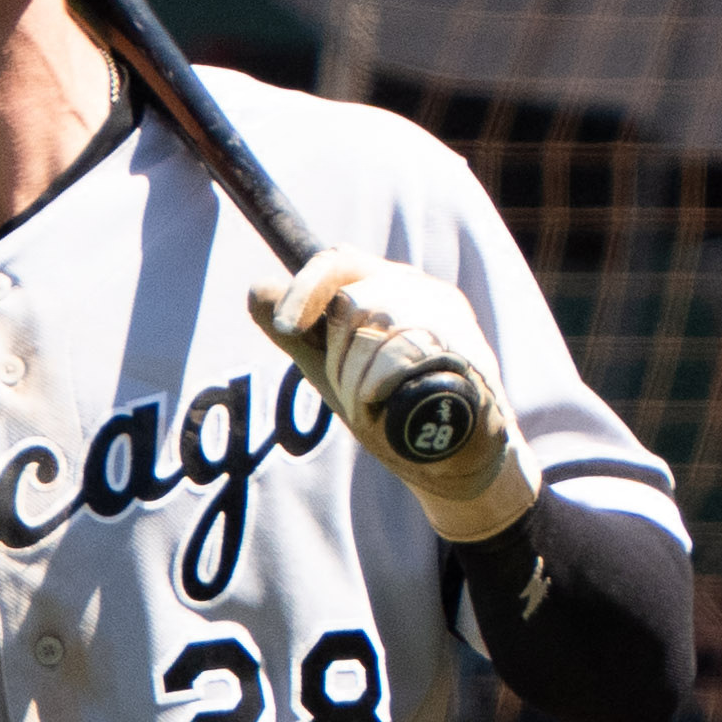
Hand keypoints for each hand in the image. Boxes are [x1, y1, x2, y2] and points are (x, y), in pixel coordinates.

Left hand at [247, 253, 532, 542]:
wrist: (455, 460)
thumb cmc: (395, 410)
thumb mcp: (336, 369)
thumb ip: (299, 333)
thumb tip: (255, 288)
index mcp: (392, 286)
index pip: (338, 261)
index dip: (304, 288)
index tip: (286, 325)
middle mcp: (424, 291)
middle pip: (353, 302)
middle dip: (341, 360)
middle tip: (360, 395)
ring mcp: (450, 318)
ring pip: (376, 327)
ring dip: (361, 381)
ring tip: (381, 406)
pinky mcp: (467, 348)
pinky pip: (402, 356)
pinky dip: (384, 389)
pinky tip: (395, 410)